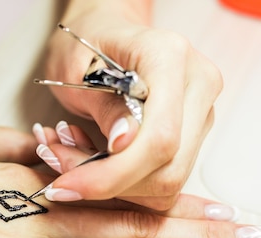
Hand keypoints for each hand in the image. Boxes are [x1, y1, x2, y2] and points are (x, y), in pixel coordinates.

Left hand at [39, 5, 222, 209]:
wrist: (103, 30)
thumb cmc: (85, 42)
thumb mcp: (75, 69)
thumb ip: (103, 105)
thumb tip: (124, 143)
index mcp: (168, 56)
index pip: (158, 137)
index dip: (114, 172)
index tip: (67, 184)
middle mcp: (197, 83)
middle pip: (168, 167)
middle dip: (108, 184)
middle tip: (60, 173)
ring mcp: (201, 111)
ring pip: (167, 181)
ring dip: (113, 186)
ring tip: (70, 157)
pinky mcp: (193, 133)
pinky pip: (161, 178)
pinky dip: (122, 182)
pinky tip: (93, 160)